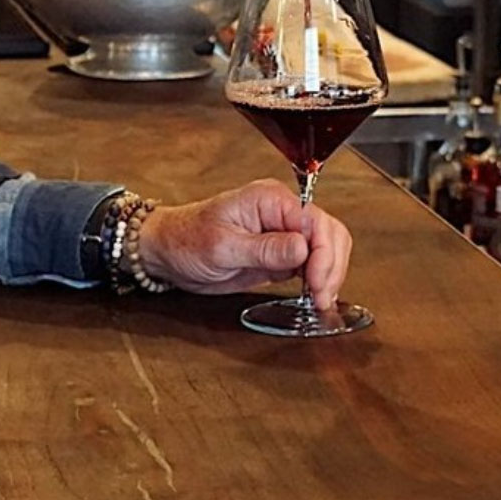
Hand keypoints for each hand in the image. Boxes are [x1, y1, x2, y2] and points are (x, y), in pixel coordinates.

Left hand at [132, 179, 352, 310]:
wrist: (168, 251)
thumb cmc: (187, 240)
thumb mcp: (223, 247)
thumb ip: (265, 249)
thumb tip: (302, 249)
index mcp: (270, 199)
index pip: (315, 222)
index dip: (323, 254)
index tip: (317, 284)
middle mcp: (282, 212)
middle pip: (329, 232)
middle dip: (332, 265)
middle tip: (321, 297)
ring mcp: (283, 232)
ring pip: (327, 247)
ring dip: (330, 273)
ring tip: (320, 300)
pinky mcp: (281, 253)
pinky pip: (313, 262)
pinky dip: (320, 279)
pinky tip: (315, 296)